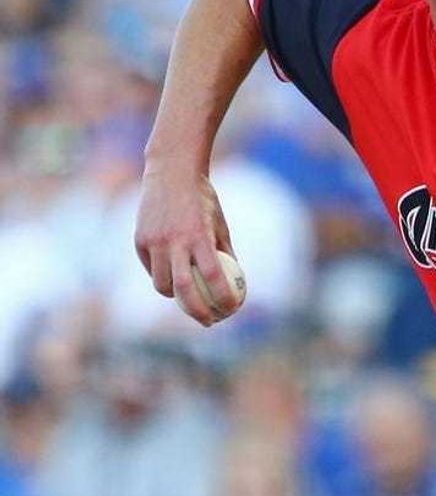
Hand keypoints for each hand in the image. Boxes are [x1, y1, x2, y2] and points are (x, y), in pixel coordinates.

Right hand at [134, 167, 239, 326]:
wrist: (171, 173)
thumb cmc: (202, 199)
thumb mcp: (220, 223)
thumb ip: (225, 251)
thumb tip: (236, 281)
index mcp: (199, 236)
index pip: (213, 276)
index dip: (223, 298)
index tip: (232, 310)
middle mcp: (174, 241)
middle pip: (184, 289)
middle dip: (197, 312)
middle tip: (210, 321)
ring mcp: (154, 241)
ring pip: (163, 283)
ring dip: (177, 297)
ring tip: (190, 301)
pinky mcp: (139, 241)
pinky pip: (151, 269)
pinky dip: (163, 278)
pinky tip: (173, 280)